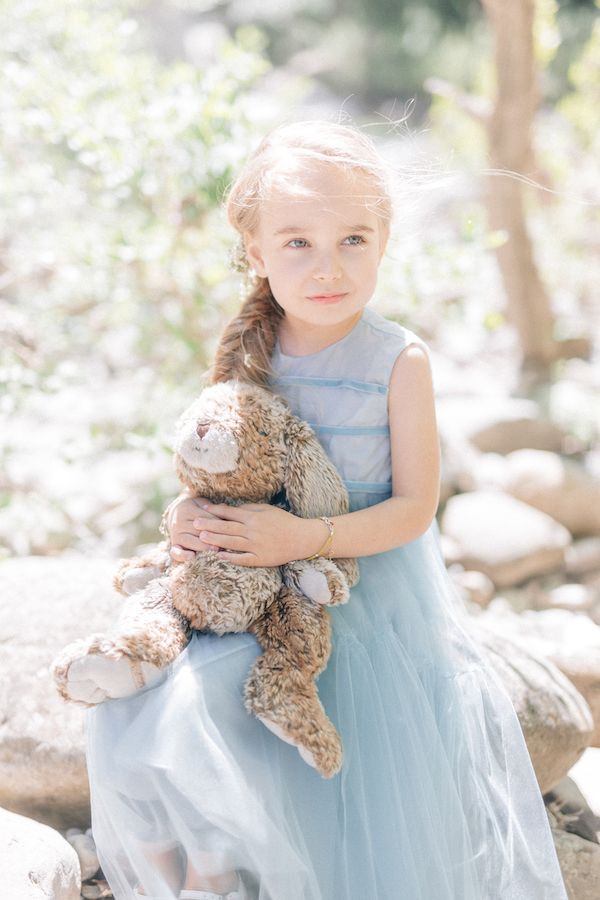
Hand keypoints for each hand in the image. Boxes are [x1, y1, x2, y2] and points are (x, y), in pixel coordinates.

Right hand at [166, 496, 222, 563]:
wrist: (176, 515)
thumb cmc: (196, 510)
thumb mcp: (203, 505)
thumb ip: (213, 508)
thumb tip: (224, 506)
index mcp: (186, 510)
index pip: (205, 518)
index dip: (218, 523)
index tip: (231, 528)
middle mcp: (178, 522)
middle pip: (197, 530)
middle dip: (212, 536)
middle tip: (226, 542)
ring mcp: (175, 535)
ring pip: (189, 541)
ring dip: (203, 546)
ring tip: (216, 549)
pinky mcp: (173, 546)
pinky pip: (175, 552)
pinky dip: (182, 555)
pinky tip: (192, 557)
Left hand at [192, 503, 325, 566]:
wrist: (302, 538)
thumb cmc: (284, 521)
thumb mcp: (267, 510)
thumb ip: (249, 509)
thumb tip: (231, 509)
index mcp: (254, 517)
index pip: (230, 513)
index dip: (215, 510)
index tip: (203, 508)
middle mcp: (253, 531)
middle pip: (227, 527)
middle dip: (209, 525)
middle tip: (195, 523)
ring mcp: (256, 546)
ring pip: (231, 542)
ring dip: (215, 540)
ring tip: (201, 538)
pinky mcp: (260, 558)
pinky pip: (242, 559)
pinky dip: (230, 558)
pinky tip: (218, 557)